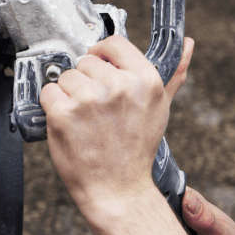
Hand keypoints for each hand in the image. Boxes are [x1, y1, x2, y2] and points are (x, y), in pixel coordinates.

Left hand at [40, 35, 199, 234]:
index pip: (113, 43)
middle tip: (96, 109)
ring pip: (65, 77)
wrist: (118, 190)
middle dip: (86, 81)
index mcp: (145, 80)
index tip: (99, 67)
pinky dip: (52, 106)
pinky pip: (48, 92)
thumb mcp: (160, 108)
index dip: (101, 54)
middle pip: (85, 62)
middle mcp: (119, 86)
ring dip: (68, 94)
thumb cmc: (136, 150)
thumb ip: (173, 73)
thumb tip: (186, 43)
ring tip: (84, 118)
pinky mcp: (63, 113)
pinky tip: (68, 123)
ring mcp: (89, 99)